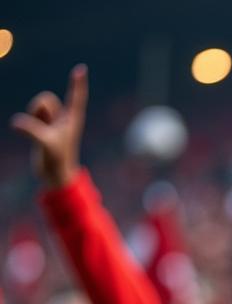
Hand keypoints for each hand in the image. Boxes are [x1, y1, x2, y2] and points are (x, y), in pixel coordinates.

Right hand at [9, 65, 87, 188]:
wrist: (55, 174)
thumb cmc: (57, 160)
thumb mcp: (45, 144)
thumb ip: (31, 132)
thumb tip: (16, 123)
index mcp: (73, 120)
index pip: (76, 97)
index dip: (77, 83)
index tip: (82, 68)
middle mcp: (64, 118)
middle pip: (46, 98)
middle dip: (38, 106)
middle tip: (43, 125)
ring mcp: (53, 122)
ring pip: (39, 106)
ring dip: (34, 114)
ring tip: (39, 132)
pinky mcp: (43, 127)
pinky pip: (32, 114)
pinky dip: (28, 121)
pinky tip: (29, 132)